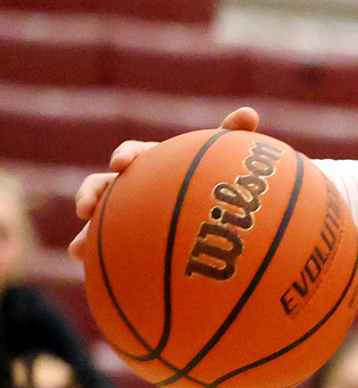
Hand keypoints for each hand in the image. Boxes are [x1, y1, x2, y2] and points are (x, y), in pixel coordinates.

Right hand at [69, 107, 259, 259]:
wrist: (214, 209)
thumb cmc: (217, 176)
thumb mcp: (224, 157)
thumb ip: (231, 135)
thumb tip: (248, 111)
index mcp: (154, 163)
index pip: (136, 154)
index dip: (127, 156)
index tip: (121, 163)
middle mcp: (135, 186)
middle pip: (105, 186)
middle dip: (91, 194)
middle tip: (85, 208)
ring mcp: (129, 214)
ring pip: (101, 223)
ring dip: (86, 234)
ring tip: (78, 250)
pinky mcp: (130, 240)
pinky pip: (112, 250)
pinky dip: (101, 260)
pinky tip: (96, 276)